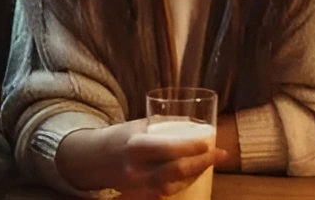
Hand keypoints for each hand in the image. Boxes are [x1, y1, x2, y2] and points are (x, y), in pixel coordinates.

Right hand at [57, 120, 225, 195]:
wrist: (93, 160)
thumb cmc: (120, 137)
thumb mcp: (138, 125)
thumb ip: (162, 124)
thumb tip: (191, 123)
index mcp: (135, 146)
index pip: (168, 149)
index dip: (191, 148)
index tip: (209, 143)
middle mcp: (135, 169)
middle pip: (175, 171)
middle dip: (202, 164)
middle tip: (220, 155)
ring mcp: (136, 186)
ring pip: (173, 186)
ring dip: (195, 174)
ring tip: (209, 162)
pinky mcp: (139, 196)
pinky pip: (166, 193)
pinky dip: (182, 184)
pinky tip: (193, 175)